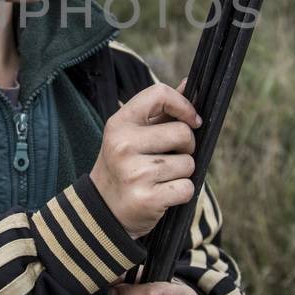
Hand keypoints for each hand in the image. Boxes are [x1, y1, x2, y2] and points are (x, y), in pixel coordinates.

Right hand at [89, 81, 199, 236]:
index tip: (191, 120)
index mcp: (119, 123)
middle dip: (186, 147)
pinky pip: (187, 188)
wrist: (102, 210)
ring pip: (188, 163)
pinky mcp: (148, 199)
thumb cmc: (124, 166)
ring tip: (160, 178)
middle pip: (183, 133)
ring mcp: (134, 173)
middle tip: (170, 157)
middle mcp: (123, 145)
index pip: (159, 94)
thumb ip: (160, 110)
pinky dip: (181, 193)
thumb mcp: (132, 134)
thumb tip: (189, 83)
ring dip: (182, 172)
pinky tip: (162, 194)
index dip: (183, 105)